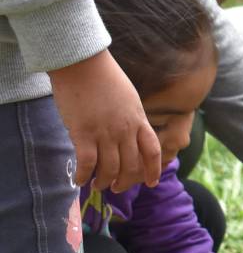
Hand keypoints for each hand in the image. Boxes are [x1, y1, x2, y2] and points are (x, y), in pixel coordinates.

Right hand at [49, 49, 160, 190]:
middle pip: (131, 166)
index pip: (152, 152)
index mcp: (139, 121)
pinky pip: (87, 163)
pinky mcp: (83, 133)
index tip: (151, 183)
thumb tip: (127, 136)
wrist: (82, 64)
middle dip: (125, 182)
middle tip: (117, 188)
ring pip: (110, 169)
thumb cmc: (105, 78)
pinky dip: (84, 175)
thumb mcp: (130, 99)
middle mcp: (125, 131)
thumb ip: (131, 119)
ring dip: (105, 182)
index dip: (153, 170)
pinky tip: (80, 180)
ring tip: (99, 186)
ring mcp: (105, 133)